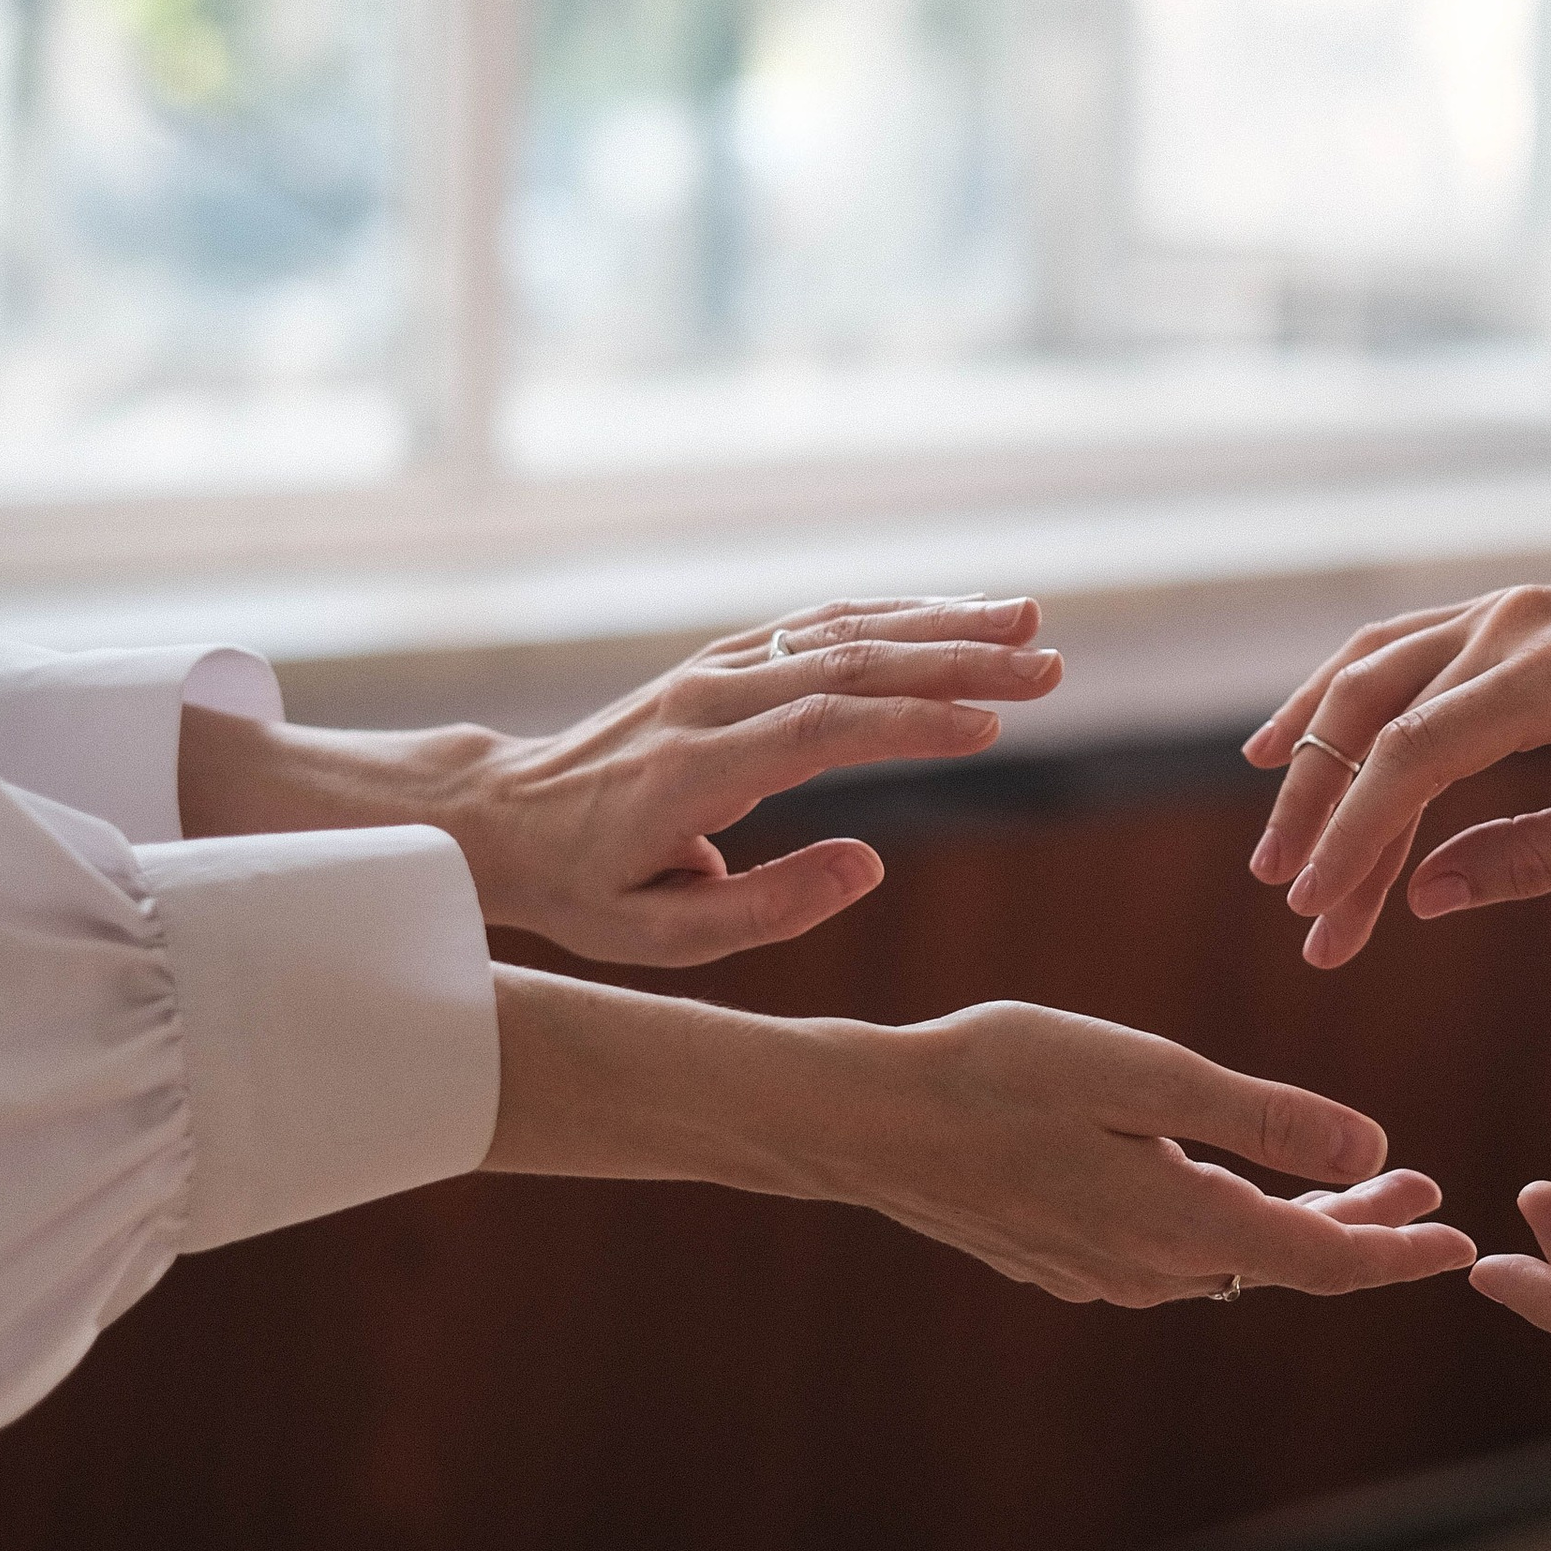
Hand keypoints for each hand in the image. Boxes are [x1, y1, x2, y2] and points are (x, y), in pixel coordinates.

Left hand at [181, 595, 1064, 966]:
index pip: (817, 730)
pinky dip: (897, 614)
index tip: (992, 727)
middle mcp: (709, 699)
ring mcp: (717, 669)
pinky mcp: (727, 659)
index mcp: (692, 770)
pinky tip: (961, 615)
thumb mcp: (657, 937)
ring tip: (1030, 624)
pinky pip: (822, 623)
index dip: (908, 723)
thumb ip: (765, 907)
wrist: (501, 814)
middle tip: (1049, 667)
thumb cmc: (583, 891)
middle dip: (955, 663)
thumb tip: (869, 864)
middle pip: (847, 663)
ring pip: (841, 630)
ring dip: (941, 624)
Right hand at [786, 1003, 1475, 1303]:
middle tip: (1421, 1188)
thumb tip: (1376, 1154)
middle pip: (1285, 1264)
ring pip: (1231, 1261)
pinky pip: (1175, 1257)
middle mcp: (1148, 1269)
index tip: (1462, 1239)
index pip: (1323, 1262)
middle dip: (1362, 1230)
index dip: (1400, 1252)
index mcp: (1179, 1225)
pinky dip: (1230, 1226)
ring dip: (1297, 1225)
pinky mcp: (1064, 1260)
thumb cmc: (1000, 1075)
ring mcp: (1100, 1273)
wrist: (867, 1119)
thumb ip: (1262, 1119)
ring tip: (1350, 1180)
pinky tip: (1229, 1187)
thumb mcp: (1144, 1074)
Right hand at [1246, 531, 1550, 968]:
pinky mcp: (1500, 610)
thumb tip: (1426, 897)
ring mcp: (1501, 605)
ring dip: (1312, 761)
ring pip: (1367, 678)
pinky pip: (1392, 650)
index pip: (1414, 754)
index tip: (1313, 910)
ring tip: (1277, 849)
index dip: (1353, 834)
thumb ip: (1540, 859)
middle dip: (1321, 816)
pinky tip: (1284, 743)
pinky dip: (1332, 698)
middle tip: (1291, 908)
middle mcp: (1513, 622)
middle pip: (1371, 716)